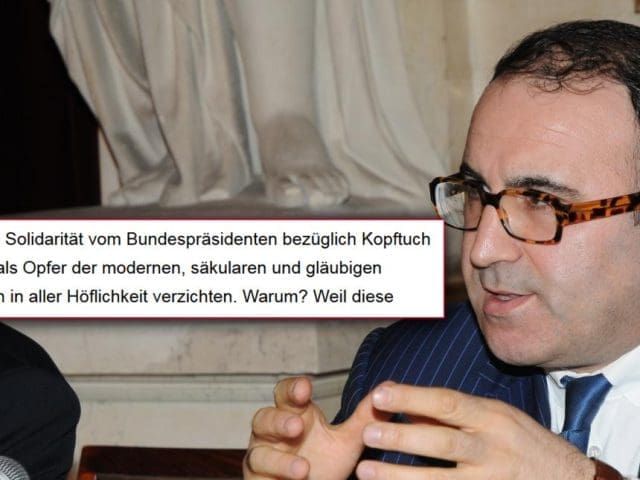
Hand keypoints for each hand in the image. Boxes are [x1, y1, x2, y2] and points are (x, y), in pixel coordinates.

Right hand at [244, 376, 385, 478]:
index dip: (292, 388)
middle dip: (279, 420)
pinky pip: (258, 477)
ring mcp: (262, 457)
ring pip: (258, 452)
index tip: (306, 388)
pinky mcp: (258, 479)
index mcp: (293, 414)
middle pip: (264, 417)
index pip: (286, 393)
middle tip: (297, 426)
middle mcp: (272, 433)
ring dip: (278, 459)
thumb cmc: (325, 463)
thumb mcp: (348, 441)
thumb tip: (390, 388)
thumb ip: (366, 418)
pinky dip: (273, 478)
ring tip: (303, 469)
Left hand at [355, 382, 595, 479]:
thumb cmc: (524, 442)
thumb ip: (454, 413)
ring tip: (366, 471)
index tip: (378, 395)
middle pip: (442, 441)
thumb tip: (408, 405)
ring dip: (401, 476)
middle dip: (402, 437)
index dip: (411, 398)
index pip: (446, 402)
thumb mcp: (495, 416)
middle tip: (367, 432)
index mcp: (491, 417)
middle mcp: (492, 448)